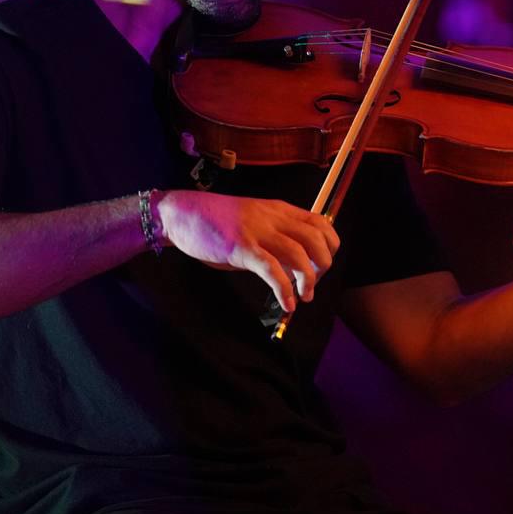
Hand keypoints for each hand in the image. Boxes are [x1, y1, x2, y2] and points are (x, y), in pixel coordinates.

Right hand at [157, 190, 339, 311]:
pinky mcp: (240, 248)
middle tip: (314, 283)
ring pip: (297, 254)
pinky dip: (284, 289)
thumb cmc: (216, 222)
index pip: (320, 222)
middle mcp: (272, 218)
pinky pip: (271, 270)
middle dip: (323, 264)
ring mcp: (256, 232)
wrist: (182, 214)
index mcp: (278, 210)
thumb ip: (275, 241)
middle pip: (315, 238)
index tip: (324, 264)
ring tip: (305, 297)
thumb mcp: (253, 225)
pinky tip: (287, 303)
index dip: (330, 244)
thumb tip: (296, 267)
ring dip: (308, 280)